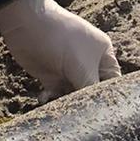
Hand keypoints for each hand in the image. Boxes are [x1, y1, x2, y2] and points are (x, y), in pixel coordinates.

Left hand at [0, 0, 120, 102]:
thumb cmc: (60, 38)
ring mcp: (70, 71)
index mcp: (103, 55)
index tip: (104, 114)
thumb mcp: (81, 66)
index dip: (110, 98)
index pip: (113, 82)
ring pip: (74, 95)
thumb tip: (98, 110)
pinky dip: (52, 100)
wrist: (26, 24)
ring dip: (67, 103)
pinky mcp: (52, 77)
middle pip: (93, 92)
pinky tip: (44, 98)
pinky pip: (57, 95)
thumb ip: (91, 89)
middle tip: (79, 115)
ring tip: (60, 107)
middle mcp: (89, 64)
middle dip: (86, 103)